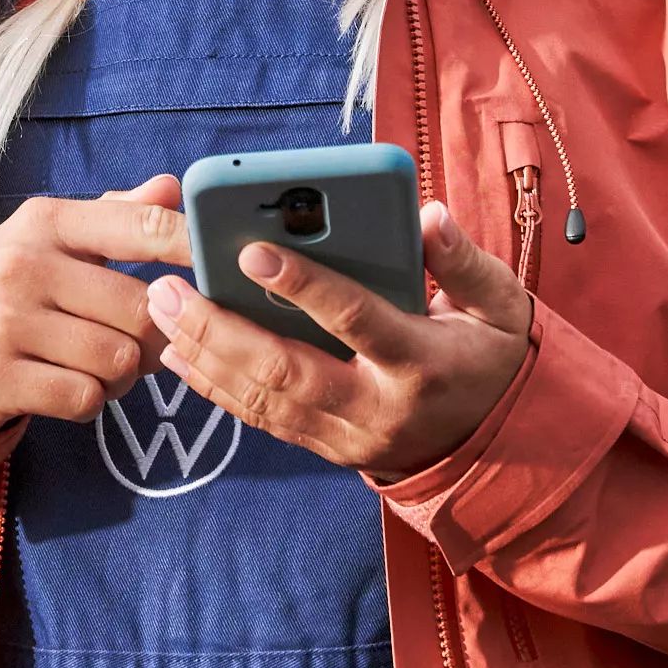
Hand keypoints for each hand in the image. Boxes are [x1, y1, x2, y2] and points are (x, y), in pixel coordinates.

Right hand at [0, 174, 188, 436]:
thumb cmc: (11, 290)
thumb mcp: (53, 241)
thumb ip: (117, 216)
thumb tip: (174, 187)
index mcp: (47, 220)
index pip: (141, 226)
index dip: (192, 246)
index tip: (222, 265)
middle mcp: (24, 263)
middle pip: (140, 309)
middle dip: (153, 336)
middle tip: (138, 343)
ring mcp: (6, 321)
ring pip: (118, 360)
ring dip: (122, 376)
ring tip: (97, 365)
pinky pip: (86, 399)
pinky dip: (91, 402)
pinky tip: (67, 387)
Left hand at [142, 200, 532, 480]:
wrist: (505, 451)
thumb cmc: (492, 358)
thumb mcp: (500, 307)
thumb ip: (463, 261)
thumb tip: (427, 216)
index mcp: (421, 362)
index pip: (355, 320)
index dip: (304, 287)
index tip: (252, 252)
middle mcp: (377, 407)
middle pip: (287, 371)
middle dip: (220, 329)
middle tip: (170, 289)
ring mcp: (348, 436)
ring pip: (263, 400)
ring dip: (204, 356)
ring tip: (162, 310)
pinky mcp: (327, 448)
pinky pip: (262, 419)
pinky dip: (214, 388)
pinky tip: (178, 354)